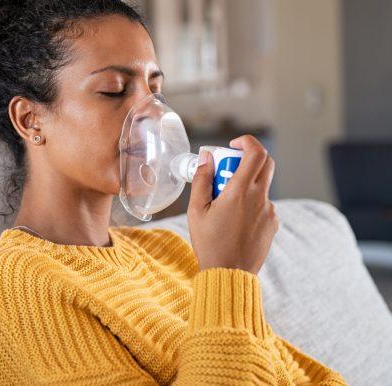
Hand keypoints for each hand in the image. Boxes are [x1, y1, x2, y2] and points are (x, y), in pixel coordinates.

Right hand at [187, 135, 278, 275]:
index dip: (247, 142)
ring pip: (262, 185)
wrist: (229, 273)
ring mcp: (269, 211)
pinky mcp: (273, 223)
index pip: (256, 153)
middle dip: (247, 159)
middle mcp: (260, 198)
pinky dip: (251, 203)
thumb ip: (201, 180)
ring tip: (225, 205)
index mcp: (240, 192)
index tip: (233, 145)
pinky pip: (263, 204)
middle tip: (228, 169)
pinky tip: (235, 220)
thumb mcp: (196, 210)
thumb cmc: (209, 244)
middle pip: (265, 163)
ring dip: (247, 185)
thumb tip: (206, 158)